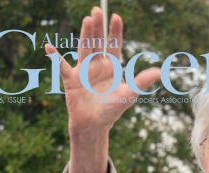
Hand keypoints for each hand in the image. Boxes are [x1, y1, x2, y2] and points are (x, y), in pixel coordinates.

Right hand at [45, 7, 160, 172]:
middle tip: (98, 10)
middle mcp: (96, 65)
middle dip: (98, 27)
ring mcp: (83, 71)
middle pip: (97, 42)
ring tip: (87, 19)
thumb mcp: (129, 94)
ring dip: (84, 34)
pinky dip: (55, 57)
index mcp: (110, 67)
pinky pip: (62, 66)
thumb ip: (142, 81)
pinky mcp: (71, 80)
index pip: (113, 45)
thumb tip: (160, 71)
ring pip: (84, 49)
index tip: (117, 17)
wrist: (95, 125)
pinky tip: (49, 46)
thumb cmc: (112, 110)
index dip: (115, 32)